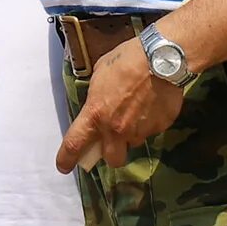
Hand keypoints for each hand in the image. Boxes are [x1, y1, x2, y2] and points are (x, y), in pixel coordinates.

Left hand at [56, 40, 185, 172]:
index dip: (67, 159)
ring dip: (132, 133)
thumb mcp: (100, 74)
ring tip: (138, 109)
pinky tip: (152, 103)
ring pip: (134, 142)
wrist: (162, 58)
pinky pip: (151, 130)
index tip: (64, 167)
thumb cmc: (126, 59)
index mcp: (95, 114)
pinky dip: (150, 122)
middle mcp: (116, 129)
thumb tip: (98, 106)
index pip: (74, 145)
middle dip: (112, 152)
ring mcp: (140, 131)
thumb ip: (97, 98)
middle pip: (112, 159)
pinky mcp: (160, 128)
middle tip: (115, 138)